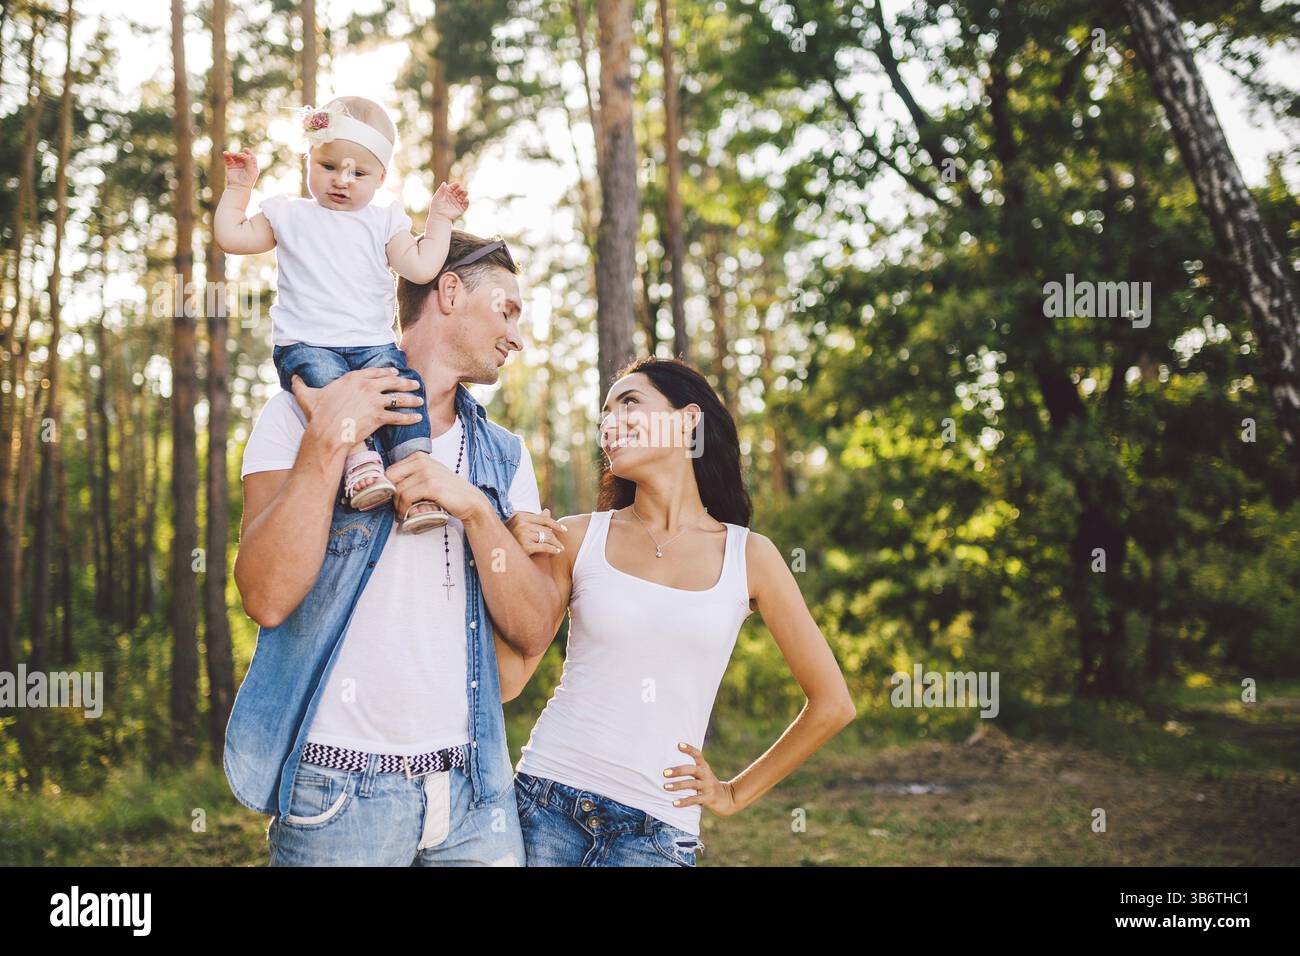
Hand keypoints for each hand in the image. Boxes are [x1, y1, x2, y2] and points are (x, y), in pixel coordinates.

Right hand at [223, 147, 259, 188]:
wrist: (239, 188)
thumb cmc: (247, 181)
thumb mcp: (251, 171)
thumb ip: (249, 162)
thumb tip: (245, 154)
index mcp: (252, 166)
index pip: (251, 157)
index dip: (249, 153)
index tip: (245, 149)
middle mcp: (245, 165)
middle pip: (242, 156)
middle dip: (239, 154)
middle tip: (237, 155)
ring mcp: (238, 165)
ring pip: (235, 157)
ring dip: (231, 154)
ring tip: (227, 153)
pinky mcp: (231, 167)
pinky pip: (228, 160)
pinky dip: (227, 156)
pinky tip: (225, 154)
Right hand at [289, 368, 421, 452]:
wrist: (326, 432)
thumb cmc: (317, 415)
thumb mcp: (307, 395)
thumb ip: (301, 384)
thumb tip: (292, 377)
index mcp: (353, 378)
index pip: (375, 372)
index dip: (387, 372)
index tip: (396, 373)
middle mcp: (367, 387)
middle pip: (391, 382)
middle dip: (405, 383)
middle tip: (415, 383)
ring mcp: (374, 401)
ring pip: (398, 398)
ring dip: (411, 399)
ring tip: (420, 400)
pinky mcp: (379, 417)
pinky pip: (398, 416)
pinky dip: (410, 418)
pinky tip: (418, 418)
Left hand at [386, 452, 486, 521]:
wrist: (470, 500)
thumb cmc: (447, 491)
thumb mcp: (428, 477)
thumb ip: (411, 477)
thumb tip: (387, 487)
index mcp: (418, 457)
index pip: (390, 470)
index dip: (388, 487)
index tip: (393, 499)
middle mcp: (422, 461)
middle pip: (390, 478)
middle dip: (391, 495)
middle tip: (398, 507)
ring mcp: (427, 473)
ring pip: (398, 490)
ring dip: (398, 506)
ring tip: (404, 513)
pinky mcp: (432, 486)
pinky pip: (407, 497)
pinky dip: (404, 509)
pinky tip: (409, 514)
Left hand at [429, 181, 468, 220]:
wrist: (438, 216)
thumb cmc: (436, 206)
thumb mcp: (437, 197)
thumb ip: (441, 190)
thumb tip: (444, 183)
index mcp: (448, 193)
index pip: (453, 187)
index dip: (455, 185)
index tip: (457, 184)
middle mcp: (453, 197)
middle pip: (459, 191)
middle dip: (461, 189)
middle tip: (461, 189)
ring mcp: (457, 203)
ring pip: (463, 197)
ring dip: (464, 194)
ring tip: (465, 192)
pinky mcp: (461, 209)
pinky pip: (465, 205)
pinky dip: (466, 202)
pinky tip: (466, 200)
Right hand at [505, 509, 568, 555]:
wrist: (498, 551)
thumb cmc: (510, 538)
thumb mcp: (522, 526)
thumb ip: (535, 519)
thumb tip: (547, 511)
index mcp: (521, 516)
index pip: (544, 519)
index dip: (556, 524)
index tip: (564, 530)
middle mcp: (521, 524)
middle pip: (546, 529)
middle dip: (555, 537)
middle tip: (561, 544)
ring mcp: (522, 534)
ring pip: (546, 537)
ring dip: (556, 544)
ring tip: (560, 548)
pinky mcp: (524, 546)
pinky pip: (544, 547)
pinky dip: (553, 549)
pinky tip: (557, 551)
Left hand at [662, 742, 739, 816]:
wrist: (727, 798)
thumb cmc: (708, 784)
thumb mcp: (703, 774)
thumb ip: (691, 770)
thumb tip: (669, 765)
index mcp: (704, 767)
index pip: (698, 754)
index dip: (689, 749)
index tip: (678, 745)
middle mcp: (706, 775)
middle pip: (692, 770)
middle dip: (678, 771)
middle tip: (664, 773)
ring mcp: (708, 786)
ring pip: (692, 784)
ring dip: (678, 785)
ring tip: (666, 787)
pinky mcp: (708, 798)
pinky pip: (694, 799)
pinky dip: (684, 801)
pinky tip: (674, 803)